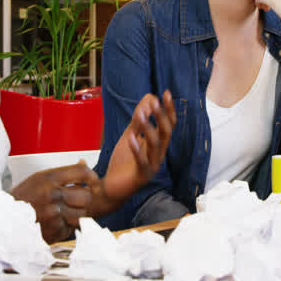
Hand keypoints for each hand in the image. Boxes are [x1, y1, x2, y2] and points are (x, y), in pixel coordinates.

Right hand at [10, 163, 100, 242]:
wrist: (2, 220)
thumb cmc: (21, 199)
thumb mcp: (38, 179)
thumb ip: (62, 173)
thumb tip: (84, 162)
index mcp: (48, 178)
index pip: (82, 173)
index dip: (92, 177)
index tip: (93, 182)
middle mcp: (52, 195)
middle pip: (86, 196)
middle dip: (83, 200)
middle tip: (76, 202)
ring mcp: (53, 214)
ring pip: (82, 214)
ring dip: (77, 215)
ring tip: (65, 214)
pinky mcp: (53, 231)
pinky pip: (71, 229)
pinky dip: (67, 228)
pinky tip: (56, 224)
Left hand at [100, 91, 176, 211]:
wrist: (111, 187)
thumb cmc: (123, 161)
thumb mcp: (130, 135)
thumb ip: (138, 119)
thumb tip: (148, 97)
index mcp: (157, 144)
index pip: (168, 124)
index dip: (169, 109)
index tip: (166, 93)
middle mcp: (158, 154)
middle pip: (166, 133)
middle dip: (161, 116)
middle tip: (154, 102)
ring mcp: (152, 166)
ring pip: (156, 145)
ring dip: (148, 128)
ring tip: (139, 115)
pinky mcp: (142, 176)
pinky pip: (143, 162)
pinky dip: (138, 149)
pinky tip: (132, 138)